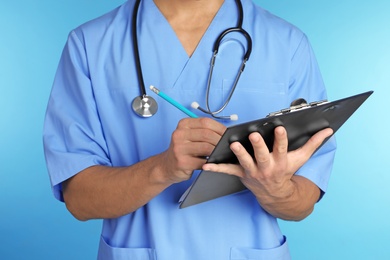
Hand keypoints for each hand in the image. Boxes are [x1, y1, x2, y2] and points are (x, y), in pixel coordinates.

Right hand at [160, 117, 225, 183]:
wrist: (167, 165)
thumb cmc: (183, 150)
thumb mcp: (190, 135)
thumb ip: (204, 131)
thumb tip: (226, 132)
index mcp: (183, 124)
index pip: (206, 122)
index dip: (220, 128)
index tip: (228, 134)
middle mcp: (179, 134)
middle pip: (207, 134)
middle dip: (220, 140)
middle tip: (228, 146)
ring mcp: (179, 148)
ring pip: (207, 148)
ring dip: (218, 152)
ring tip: (222, 154)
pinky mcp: (182, 162)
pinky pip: (203, 162)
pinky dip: (211, 163)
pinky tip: (213, 163)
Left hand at [202, 126, 332, 217]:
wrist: (275, 194)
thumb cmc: (287, 172)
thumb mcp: (300, 159)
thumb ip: (313, 143)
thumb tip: (328, 130)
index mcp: (281, 162)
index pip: (282, 148)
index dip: (281, 139)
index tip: (281, 128)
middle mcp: (266, 167)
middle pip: (262, 155)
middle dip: (258, 146)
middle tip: (254, 135)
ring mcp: (252, 171)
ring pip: (244, 161)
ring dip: (238, 153)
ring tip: (232, 144)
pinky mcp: (241, 174)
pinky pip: (227, 171)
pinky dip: (216, 168)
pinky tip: (205, 165)